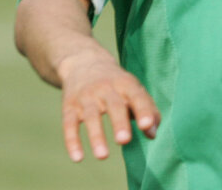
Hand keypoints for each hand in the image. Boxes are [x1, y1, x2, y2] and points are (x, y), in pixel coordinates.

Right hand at [57, 47, 159, 161]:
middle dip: (119, 123)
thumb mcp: (134, 90)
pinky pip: (69, 124)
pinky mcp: (69, 107)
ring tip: (103, 156)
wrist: (83, 63)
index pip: (137, 96)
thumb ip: (148, 110)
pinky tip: (77, 158)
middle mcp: (106, 88)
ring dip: (96, 136)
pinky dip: (72, 141)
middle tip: (124, 140)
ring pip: (91, 116)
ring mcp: (86, 97)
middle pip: (114, 105)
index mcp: (126, 84)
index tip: (147, 126)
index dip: (143, 110)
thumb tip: (152, 134)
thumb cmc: (117, 84)